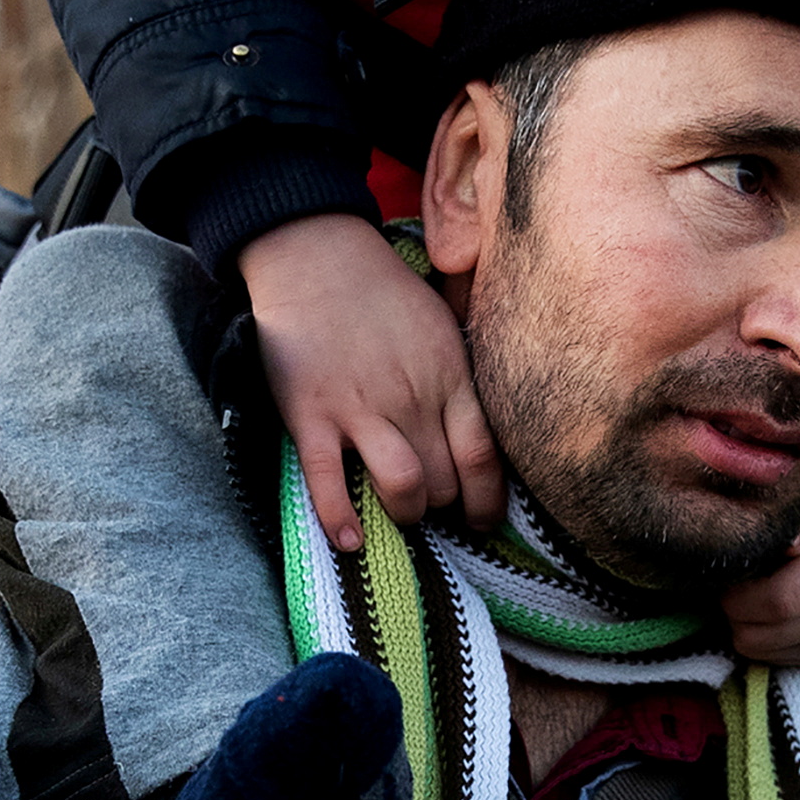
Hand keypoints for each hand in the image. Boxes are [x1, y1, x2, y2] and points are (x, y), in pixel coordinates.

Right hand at [237, 210, 502, 552]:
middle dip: (443, 507)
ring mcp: (359, 409)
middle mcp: (411, 399)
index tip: (482, 521)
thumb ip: (463, 379)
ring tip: (400, 514)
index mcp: (449, 378)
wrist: (316, 257)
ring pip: (404, 487)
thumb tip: (485, 431)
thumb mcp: (443, 327)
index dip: (488, 502)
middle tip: (433, 509)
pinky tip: (350, 542)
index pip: (484, 458)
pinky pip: (329, 483)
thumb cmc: (383, 294)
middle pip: (446, 481)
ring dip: (406, 513)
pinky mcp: (311, 416)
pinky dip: (340, 520)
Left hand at [722, 472, 799, 666]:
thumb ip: (791, 518)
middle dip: (732, 611)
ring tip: (752, 591)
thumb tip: (753, 549)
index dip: (738, 593)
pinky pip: (777, 659)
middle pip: (763, 634)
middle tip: (731, 581)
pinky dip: (763, 637)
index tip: (727, 571)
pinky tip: (771, 608)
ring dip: (744, 626)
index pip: (778, 599)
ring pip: (763, 652)